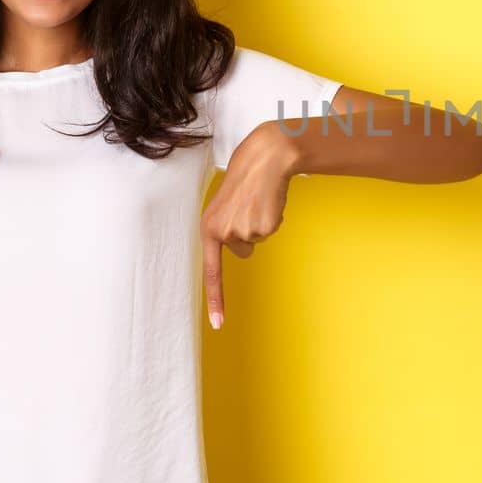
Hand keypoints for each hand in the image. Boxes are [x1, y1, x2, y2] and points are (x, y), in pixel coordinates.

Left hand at [200, 122, 301, 330]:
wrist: (264, 158)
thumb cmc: (244, 177)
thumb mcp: (224, 205)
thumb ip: (225, 229)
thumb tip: (242, 251)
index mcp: (208, 228)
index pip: (211, 272)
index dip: (216, 299)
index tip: (218, 324)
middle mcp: (223, 233)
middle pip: (243, 251)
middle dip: (249, 233)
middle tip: (249, 206)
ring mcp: (244, 232)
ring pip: (258, 240)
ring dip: (261, 222)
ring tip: (257, 199)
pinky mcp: (263, 228)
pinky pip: (271, 231)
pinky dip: (273, 217)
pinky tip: (268, 200)